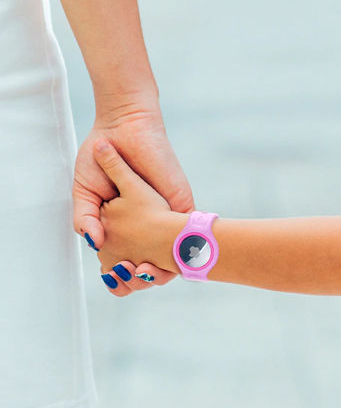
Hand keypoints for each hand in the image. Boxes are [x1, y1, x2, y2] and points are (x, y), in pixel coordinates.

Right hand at [73, 106, 193, 293]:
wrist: (123, 128)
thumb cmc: (100, 157)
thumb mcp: (85, 192)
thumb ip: (85, 218)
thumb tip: (95, 243)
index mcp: (123, 224)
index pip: (126, 259)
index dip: (122, 275)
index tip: (115, 280)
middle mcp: (146, 221)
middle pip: (152, 262)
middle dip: (146, 277)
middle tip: (137, 276)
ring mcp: (164, 212)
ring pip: (173, 252)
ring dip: (166, 266)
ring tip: (150, 270)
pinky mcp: (180, 200)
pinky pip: (188, 229)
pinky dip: (184, 246)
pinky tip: (175, 255)